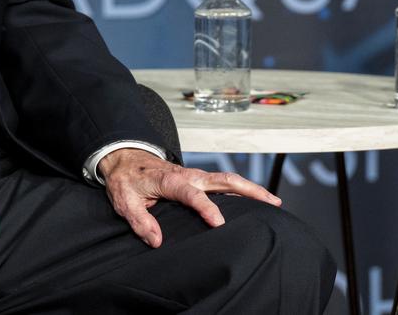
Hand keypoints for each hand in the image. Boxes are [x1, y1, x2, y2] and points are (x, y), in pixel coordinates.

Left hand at [98, 148, 281, 247]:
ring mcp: (194, 174)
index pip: (193, 195)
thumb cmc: (126, 180)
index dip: (207, 209)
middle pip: (223, 180)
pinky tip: (252, 199)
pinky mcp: (196, 177)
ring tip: (272, 201)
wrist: (124, 157)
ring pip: (227, 179)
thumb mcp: (125, 202)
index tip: (219, 224)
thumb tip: (156, 240)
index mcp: (171, 181)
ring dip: (250, 188)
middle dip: (249, 190)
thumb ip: (140, 221)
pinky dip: (240, 188)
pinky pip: (222, 182)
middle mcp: (188, 175)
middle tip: (271, 203)